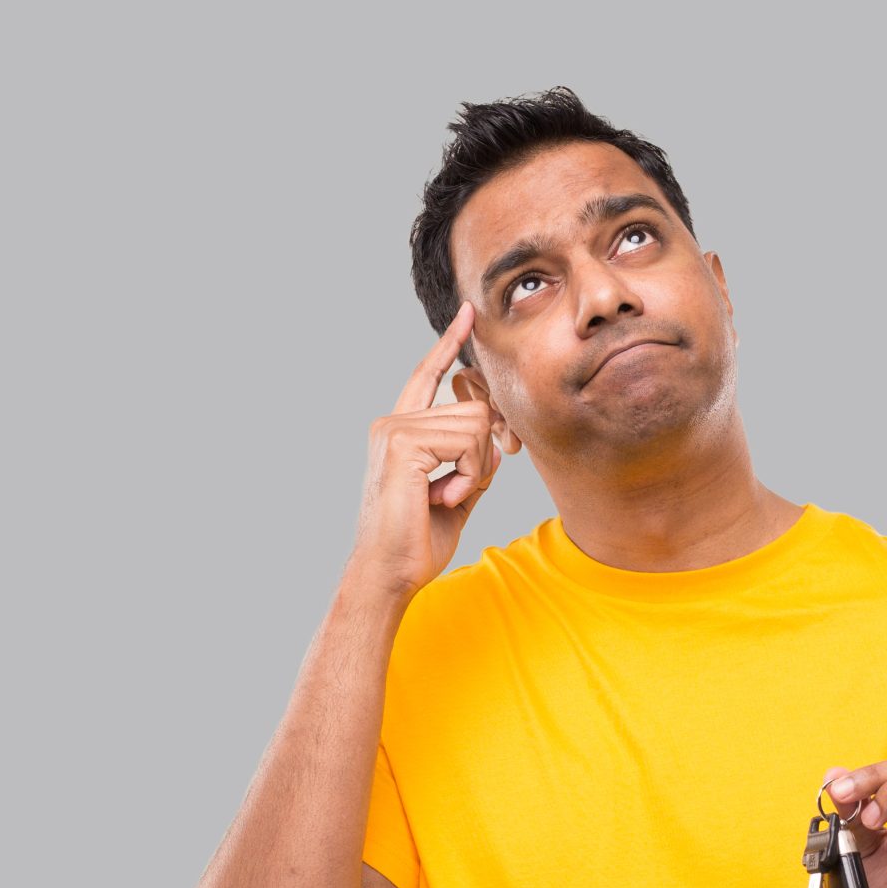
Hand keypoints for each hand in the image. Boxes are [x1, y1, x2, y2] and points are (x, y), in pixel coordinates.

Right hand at [347, 301, 522, 599]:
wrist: (390, 573)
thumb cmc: (416, 541)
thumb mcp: (458, 493)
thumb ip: (475, 461)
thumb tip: (496, 439)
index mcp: (400, 430)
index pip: (428, 376)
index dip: (449, 346)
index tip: (468, 314)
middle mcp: (393, 421)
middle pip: (472, 408)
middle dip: (480, 454)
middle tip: (455, 492)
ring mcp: (394, 428)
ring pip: (474, 423)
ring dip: (473, 469)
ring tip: (443, 497)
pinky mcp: (402, 442)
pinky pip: (467, 441)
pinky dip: (467, 475)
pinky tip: (442, 497)